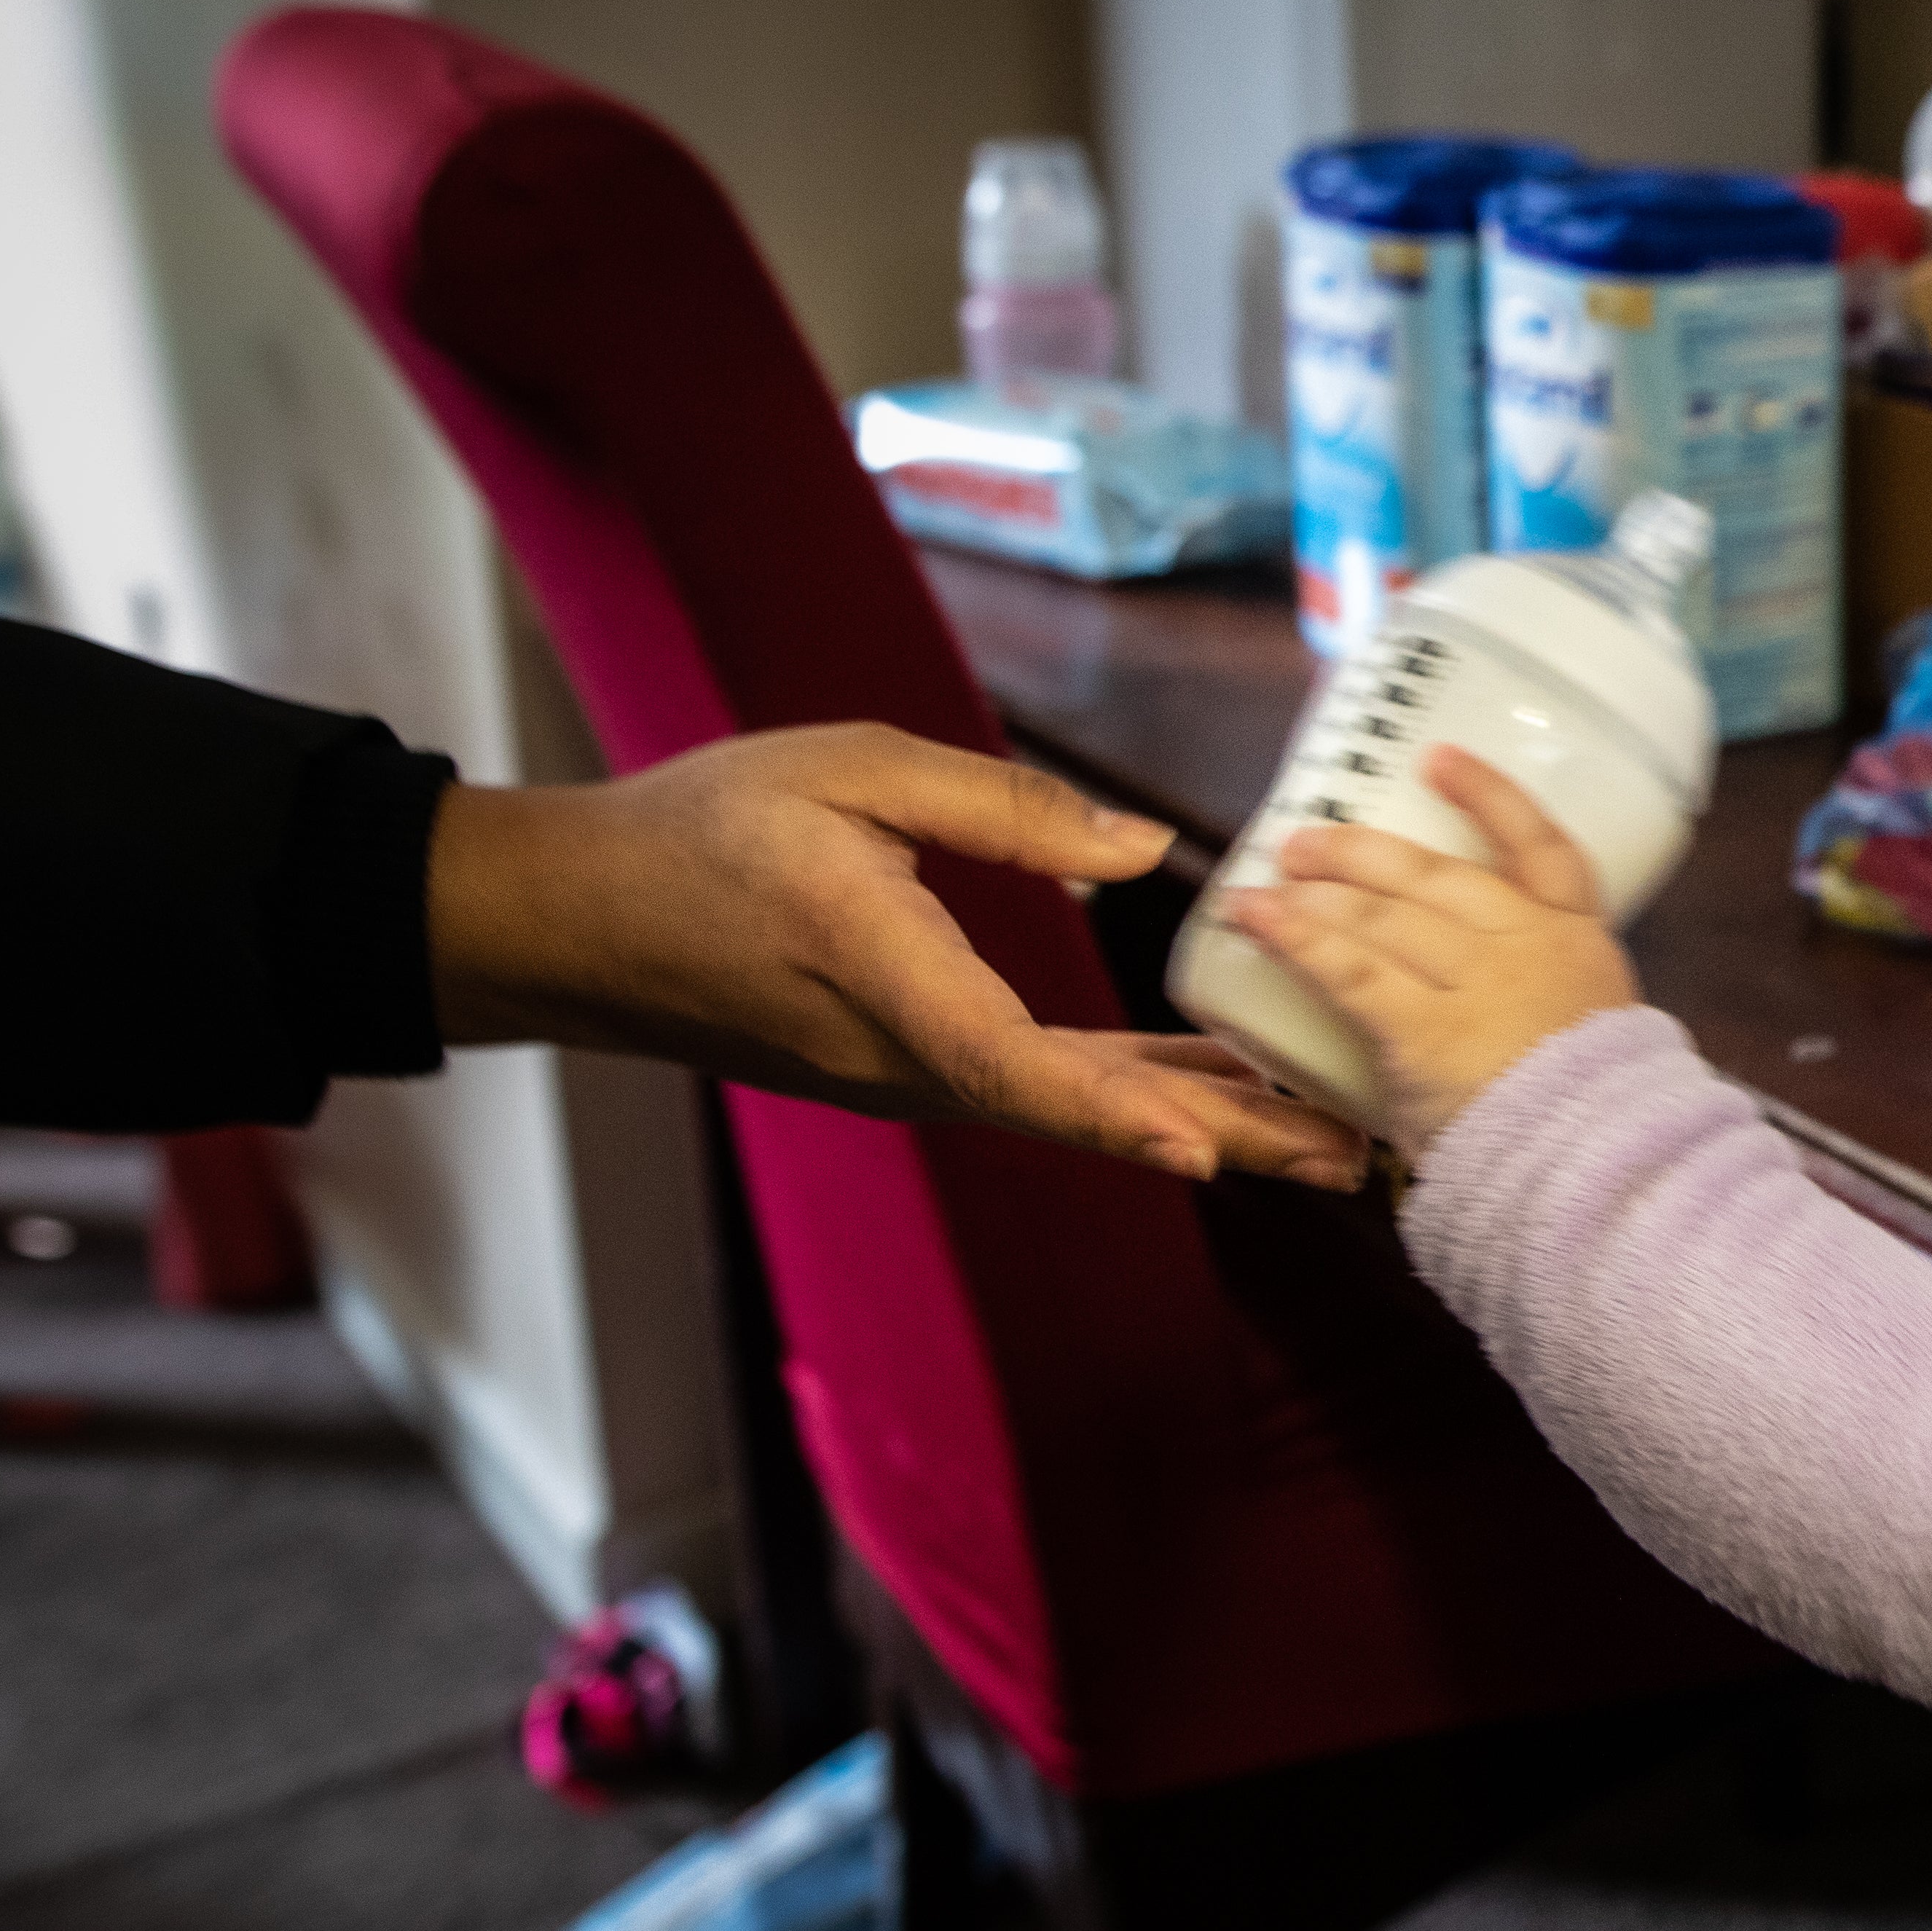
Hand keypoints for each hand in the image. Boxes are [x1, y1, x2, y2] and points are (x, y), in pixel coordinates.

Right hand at [427, 722, 1365, 1188]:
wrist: (581, 919)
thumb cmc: (704, 828)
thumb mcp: (847, 772)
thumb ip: (999, 809)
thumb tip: (1140, 849)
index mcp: (885, 977)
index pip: (1008, 1065)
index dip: (1108, 1109)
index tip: (1198, 1149)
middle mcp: (902, 1056)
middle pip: (1079, 1115)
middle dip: (1221, 1139)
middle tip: (1350, 1158)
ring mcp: (905, 1076)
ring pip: (1073, 1110)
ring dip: (1198, 1123)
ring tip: (1324, 1138)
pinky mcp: (909, 1066)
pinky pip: (1040, 1092)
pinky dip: (1134, 1096)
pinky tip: (1214, 1092)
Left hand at [1216, 744, 1642, 1161]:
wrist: (1598, 1165)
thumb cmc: (1592, 1118)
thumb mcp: (1591, 1037)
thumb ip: (1542, 1008)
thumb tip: (1486, 1009)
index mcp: (1578, 942)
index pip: (1542, 846)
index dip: (1489, 796)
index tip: (1438, 759)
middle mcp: (1527, 944)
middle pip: (1436, 876)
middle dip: (1364, 854)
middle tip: (1308, 842)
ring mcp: (1477, 981)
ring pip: (1385, 916)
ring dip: (1318, 893)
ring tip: (1267, 884)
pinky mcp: (1426, 1026)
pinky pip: (1350, 969)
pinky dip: (1295, 938)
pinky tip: (1254, 918)